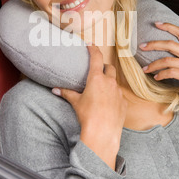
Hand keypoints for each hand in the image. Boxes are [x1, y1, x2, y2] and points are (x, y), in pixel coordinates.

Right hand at [52, 45, 126, 169]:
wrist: (102, 133)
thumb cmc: (88, 116)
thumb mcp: (76, 103)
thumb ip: (67, 93)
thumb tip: (55, 89)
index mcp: (96, 78)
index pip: (96, 57)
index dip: (93, 49)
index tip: (91, 45)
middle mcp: (109, 82)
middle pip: (109, 68)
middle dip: (104, 67)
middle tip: (97, 71)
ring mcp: (118, 92)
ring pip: (114, 82)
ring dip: (109, 83)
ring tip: (101, 91)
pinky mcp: (124, 103)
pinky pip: (119, 95)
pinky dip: (113, 96)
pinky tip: (107, 105)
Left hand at [141, 22, 178, 113]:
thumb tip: (167, 56)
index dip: (169, 26)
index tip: (156, 23)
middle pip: (171, 44)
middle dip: (154, 44)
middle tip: (141, 46)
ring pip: (168, 60)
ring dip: (153, 64)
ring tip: (145, 69)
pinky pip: (172, 72)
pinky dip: (161, 74)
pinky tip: (156, 78)